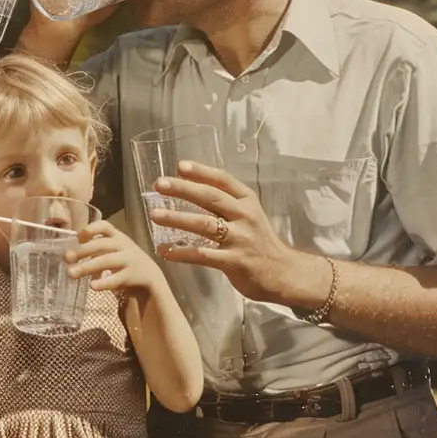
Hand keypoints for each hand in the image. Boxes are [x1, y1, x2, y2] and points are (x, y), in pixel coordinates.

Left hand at [65, 216, 167, 301]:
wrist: (148, 274)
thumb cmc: (123, 260)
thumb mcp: (113, 248)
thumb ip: (94, 248)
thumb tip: (68, 253)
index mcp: (117, 236)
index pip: (104, 226)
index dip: (91, 229)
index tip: (78, 237)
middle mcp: (122, 245)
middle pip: (101, 244)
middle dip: (82, 251)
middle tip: (67, 258)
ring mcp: (128, 259)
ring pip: (106, 260)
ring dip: (87, 266)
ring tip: (71, 274)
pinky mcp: (131, 275)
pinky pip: (116, 279)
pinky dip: (104, 283)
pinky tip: (92, 286)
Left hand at [148, 162, 314, 305]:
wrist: (282, 272)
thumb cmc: (260, 241)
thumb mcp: (250, 214)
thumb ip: (228, 203)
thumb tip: (195, 187)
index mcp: (248, 200)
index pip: (223, 180)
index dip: (201, 171)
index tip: (180, 165)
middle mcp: (245, 215)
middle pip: (211, 197)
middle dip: (184, 189)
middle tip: (160, 184)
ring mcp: (240, 238)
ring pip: (205, 224)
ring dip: (177, 219)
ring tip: (155, 215)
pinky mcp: (234, 262)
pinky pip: (203, 255)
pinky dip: (182, 252)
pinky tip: (165, 251)